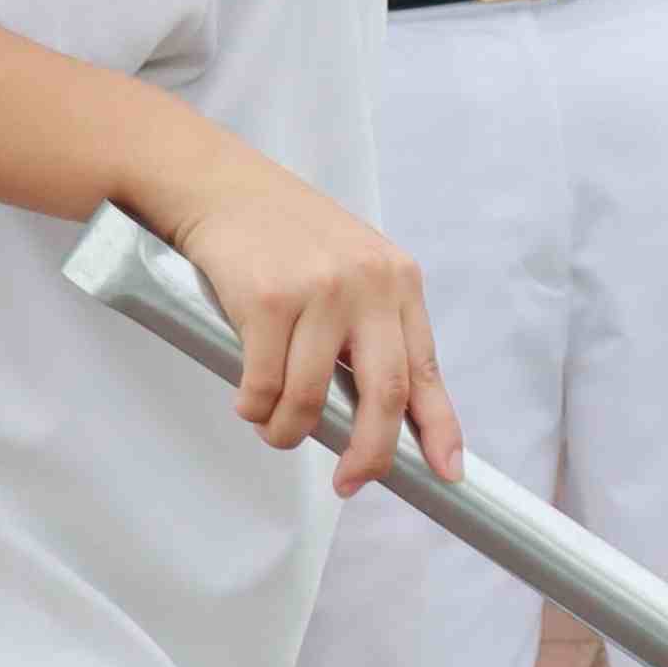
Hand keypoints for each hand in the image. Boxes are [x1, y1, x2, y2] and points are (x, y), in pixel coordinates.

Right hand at [166, 151, 457, 493]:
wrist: (219, 185)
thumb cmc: (282, 236)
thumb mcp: (349, 271)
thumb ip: (370, 331)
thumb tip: (377, 417)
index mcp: (398, 282)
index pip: (427, 368)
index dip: (440, 428)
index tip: (448, 473)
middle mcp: (369, 284)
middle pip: (385, 394)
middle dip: (369, 453)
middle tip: (350, 481)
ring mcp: (320, 290)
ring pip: (313, 399)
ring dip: (288, 431)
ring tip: (274, 428)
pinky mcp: (269, 299)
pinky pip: (265, 385)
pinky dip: (254, 408)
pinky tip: (248, 401)